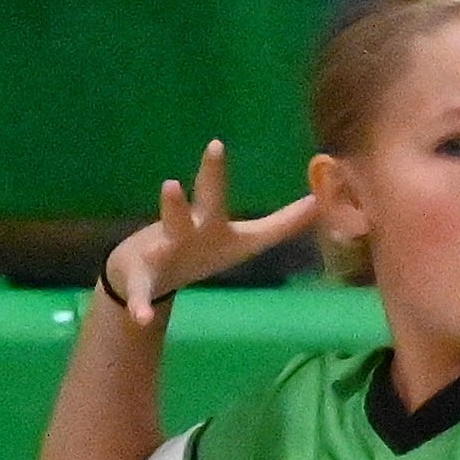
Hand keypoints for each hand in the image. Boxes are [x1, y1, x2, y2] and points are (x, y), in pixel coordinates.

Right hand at [102, 141, 314, 316]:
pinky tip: (143, 317)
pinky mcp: (144, 282)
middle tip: (206, 152)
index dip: (213, 170)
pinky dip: (141, 306)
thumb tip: (319, 205)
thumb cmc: (199, 247)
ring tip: (168, 200)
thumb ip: (281, 224)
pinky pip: (142, 296)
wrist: (140, 273)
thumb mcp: (242, 237)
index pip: (213, 194)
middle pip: (198, 207)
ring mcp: (162, 255)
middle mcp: (185, 232)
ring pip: (165, 240)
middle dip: (205, 183)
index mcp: (208, 224)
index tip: (215, 143)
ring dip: (170, 224)